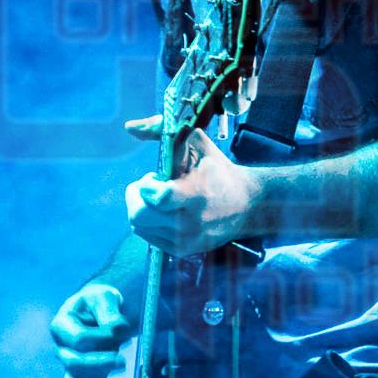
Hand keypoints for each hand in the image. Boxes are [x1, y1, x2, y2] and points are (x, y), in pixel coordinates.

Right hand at [50, 282, 130, 377]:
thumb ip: (109, 311)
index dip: (101, 339)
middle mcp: (62, 347)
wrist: (101, 311)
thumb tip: (118, 329)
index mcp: (62, 325)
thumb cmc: (99, 303)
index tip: (122, 332)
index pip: (78, 339)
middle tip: (123, 361)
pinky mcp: (81, 376)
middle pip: (73, 363)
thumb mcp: (104, 297)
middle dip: (99, 364)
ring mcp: (70, 364)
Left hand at [125, 127, 259, 255]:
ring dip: (142, 207)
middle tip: (149, 186)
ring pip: (139, 227)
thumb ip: (165, 131)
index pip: (159, 197)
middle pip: (139, 216)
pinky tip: (166, 210)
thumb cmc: (218, 170)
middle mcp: (190, 222)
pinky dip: (150, 221)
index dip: (147, 185)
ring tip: (160, 197)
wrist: (247, 205)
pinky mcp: (183, 251)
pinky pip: (148, 236)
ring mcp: (186, 240)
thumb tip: (129, 127)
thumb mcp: (198, 144)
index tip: (155, 176)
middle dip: (136, 197)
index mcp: (197, 194)